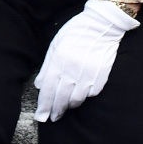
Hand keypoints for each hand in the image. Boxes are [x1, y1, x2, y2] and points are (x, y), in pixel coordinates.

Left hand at [34, 0, 138, 121]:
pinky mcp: (101, 77)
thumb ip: (47, 66)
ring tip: (64, 108)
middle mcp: (73, 70)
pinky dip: (83, 97)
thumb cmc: (76, 32)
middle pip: (61, 98)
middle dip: (55, 111)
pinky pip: (90, 94)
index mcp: (59, 60)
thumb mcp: (56, 44)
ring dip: (68, 106)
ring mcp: (88, 74)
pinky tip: (79, 97)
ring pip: (76, 100)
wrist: (102, 25)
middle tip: (51, 118)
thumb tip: (40, 85)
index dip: (44, 105)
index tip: (41, 116)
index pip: (48, 89)